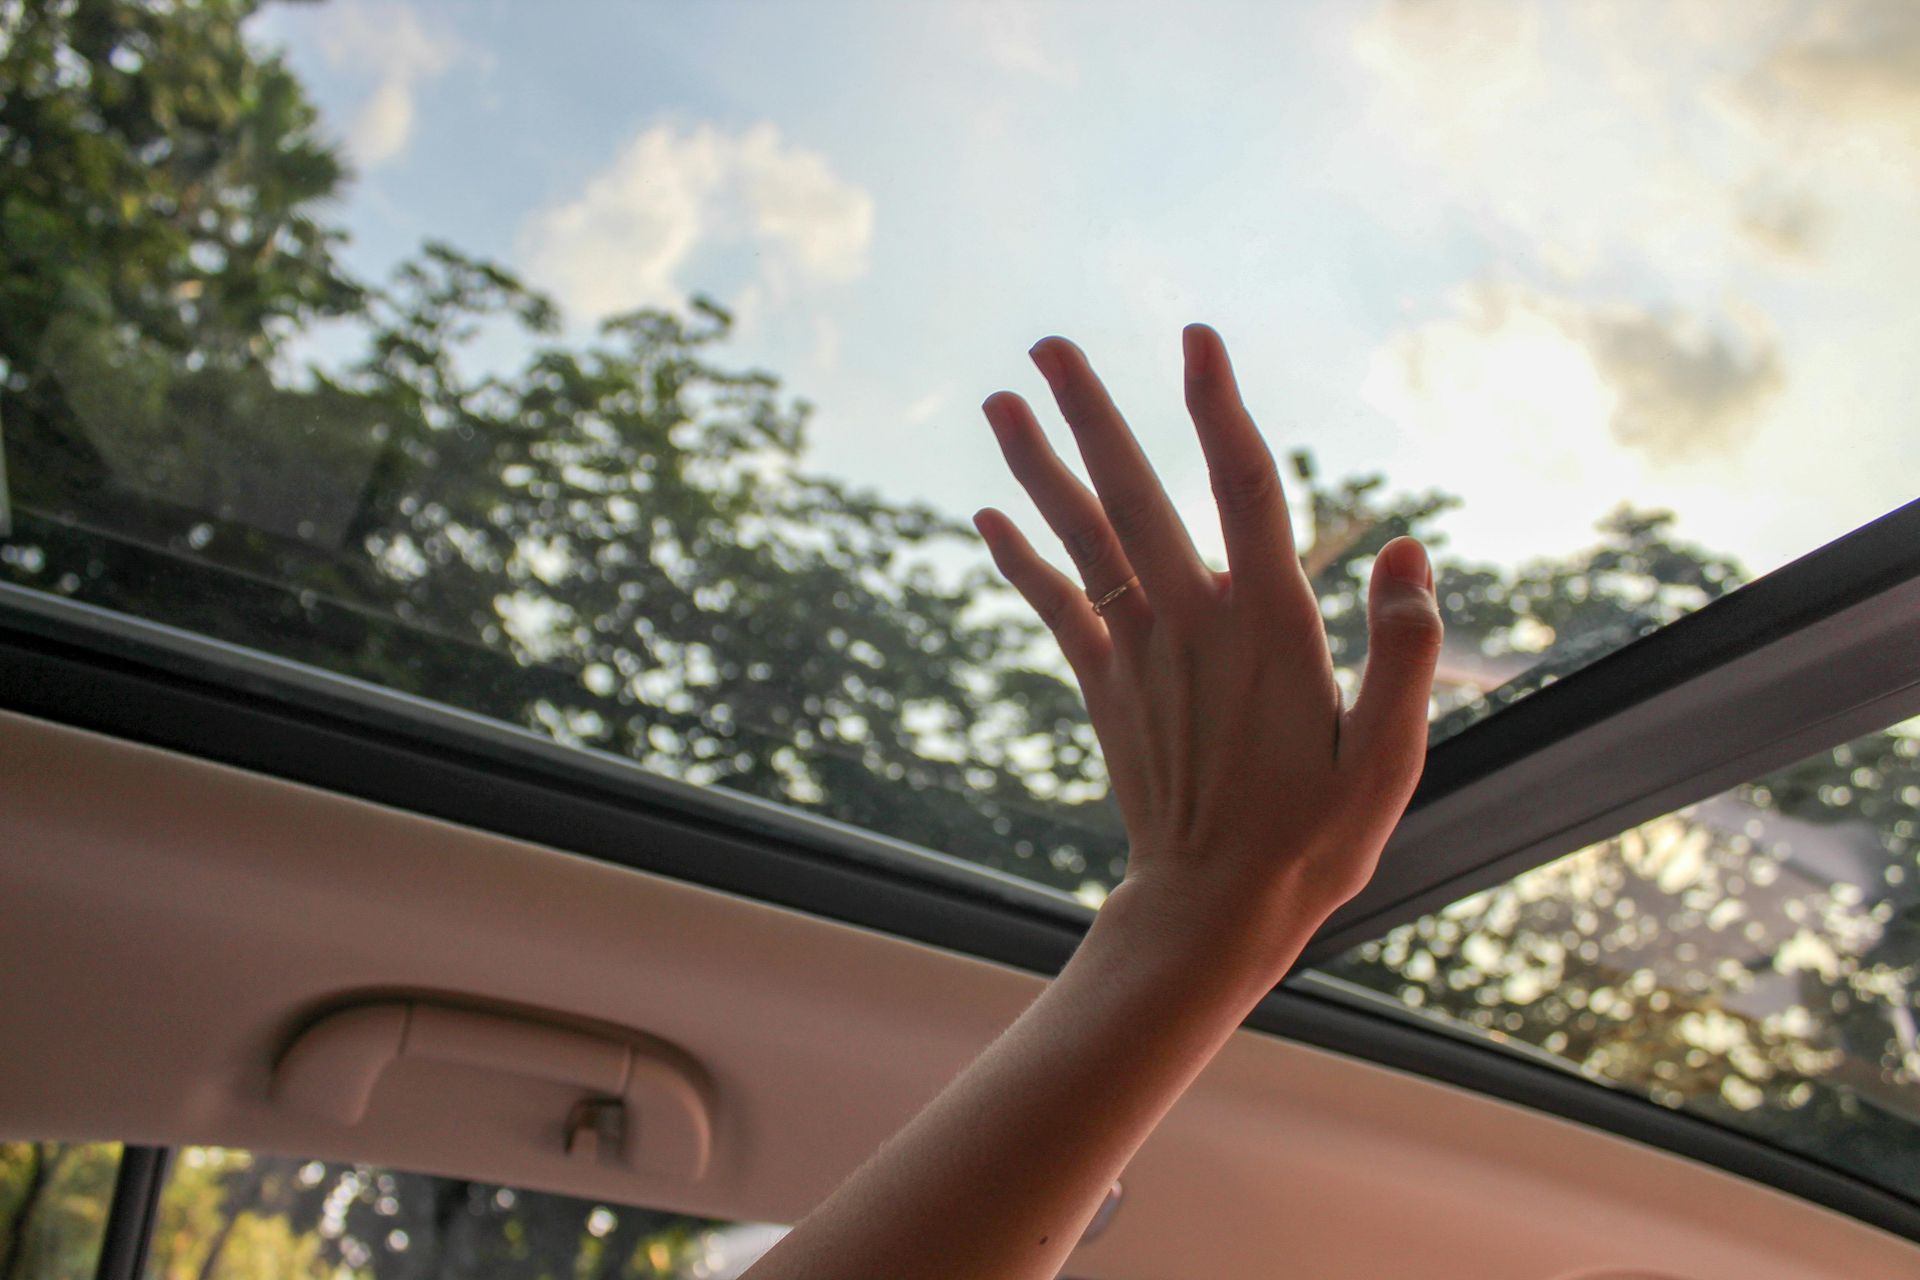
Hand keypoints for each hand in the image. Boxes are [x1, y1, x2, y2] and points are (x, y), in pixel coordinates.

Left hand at [975, 325, 1441, 985]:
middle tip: (1048, 343)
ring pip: (1081, 540)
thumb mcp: (1389, 755)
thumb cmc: (1314, 836)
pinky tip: (987, 516)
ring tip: (999, 399)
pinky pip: (1057, 607)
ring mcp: (1139, 654)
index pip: (1244, 489)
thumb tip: (1407, 544)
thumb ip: (1403, 649)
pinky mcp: (1105, 688)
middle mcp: (1193, 622)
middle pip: (1134, 494)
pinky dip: (1023, 559)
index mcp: (1269, 626)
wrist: (1213, 911)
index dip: (1218, 409)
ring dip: (1038, 466)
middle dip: (1091, 413)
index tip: (1197, 338)